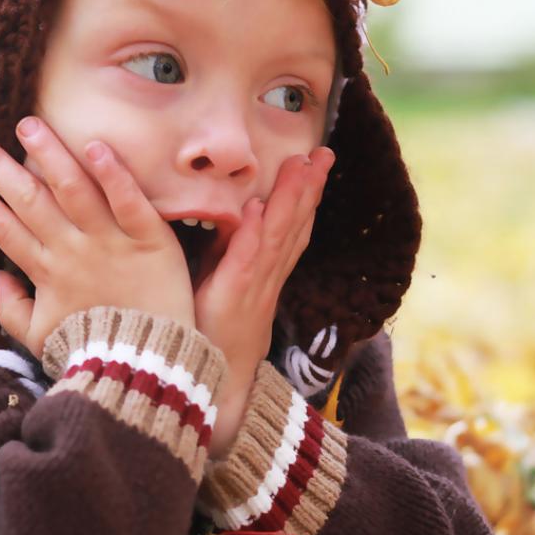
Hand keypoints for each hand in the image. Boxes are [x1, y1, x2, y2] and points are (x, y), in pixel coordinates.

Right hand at [0, 117, 194, 357]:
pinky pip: (129, 201)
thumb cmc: (92, 351)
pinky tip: (95, 145)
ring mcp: (109, 243)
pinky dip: (113, 174)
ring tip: (27, 125)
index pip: (3, 229)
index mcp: (46, 272)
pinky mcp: (149, 240)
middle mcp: (72, 251)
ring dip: (48, 155)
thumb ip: (12, 308)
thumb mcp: (40, 337)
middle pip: (29, 201)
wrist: (145, 366)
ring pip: (73, 190)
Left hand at [195, 147, 334, 456]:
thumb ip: (231, 251)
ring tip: (302, 166)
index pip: (291, 227)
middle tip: (324, 152)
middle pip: (294, 225)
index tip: (315, 162)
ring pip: (279, 237)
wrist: (211, 382)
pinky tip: (258, 210)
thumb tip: (239, 215)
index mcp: (265, 272)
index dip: (305, 195)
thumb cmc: (212, 331)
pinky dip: (254, 235)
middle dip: (309, 188)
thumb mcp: (223, 283)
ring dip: (291, 200)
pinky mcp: (233, 296)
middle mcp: (267, 276)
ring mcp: (254, 286)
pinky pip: (247, 261)